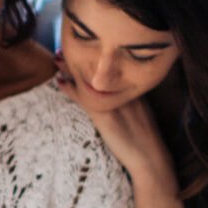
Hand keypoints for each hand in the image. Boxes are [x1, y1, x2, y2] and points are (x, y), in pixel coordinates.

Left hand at [57, 62, 175, 191]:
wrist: (150, 159)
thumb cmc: (145, 141)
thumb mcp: (140, 114)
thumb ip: (128, 102)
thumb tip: (114, 99)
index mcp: (134, 89)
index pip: (111, 68)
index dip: (95, 58)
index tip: (82, 49)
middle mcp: (124, 91)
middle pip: (99, 70)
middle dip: (81, 58)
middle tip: (65, 48)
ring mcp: (114, 102)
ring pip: (90, 80)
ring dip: (71, 68)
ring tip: (58, 58)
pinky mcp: (104, 116)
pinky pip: (84, 98)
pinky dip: (70, 89)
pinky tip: (60, 82)